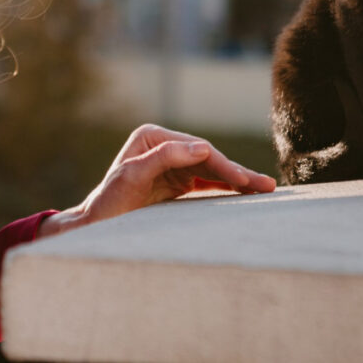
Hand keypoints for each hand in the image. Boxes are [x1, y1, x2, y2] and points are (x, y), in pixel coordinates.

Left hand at [36, 124, 275, 237]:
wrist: (95, 225)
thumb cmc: (108, 201)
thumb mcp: (132, 176)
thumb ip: (164, 157)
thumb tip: (202, 146)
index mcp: (153, 136)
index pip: (197, 149)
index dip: (222, 164)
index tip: (243, 180)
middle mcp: (164, 145)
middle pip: (208, 159)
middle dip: (237, 173)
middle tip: (266, 186)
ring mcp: (171, 163)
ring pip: (211, 170)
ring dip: (237, 180)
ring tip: (264, 189)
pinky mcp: (176, 181)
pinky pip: (206, 183)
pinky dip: (225, 188)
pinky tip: (244, 193)